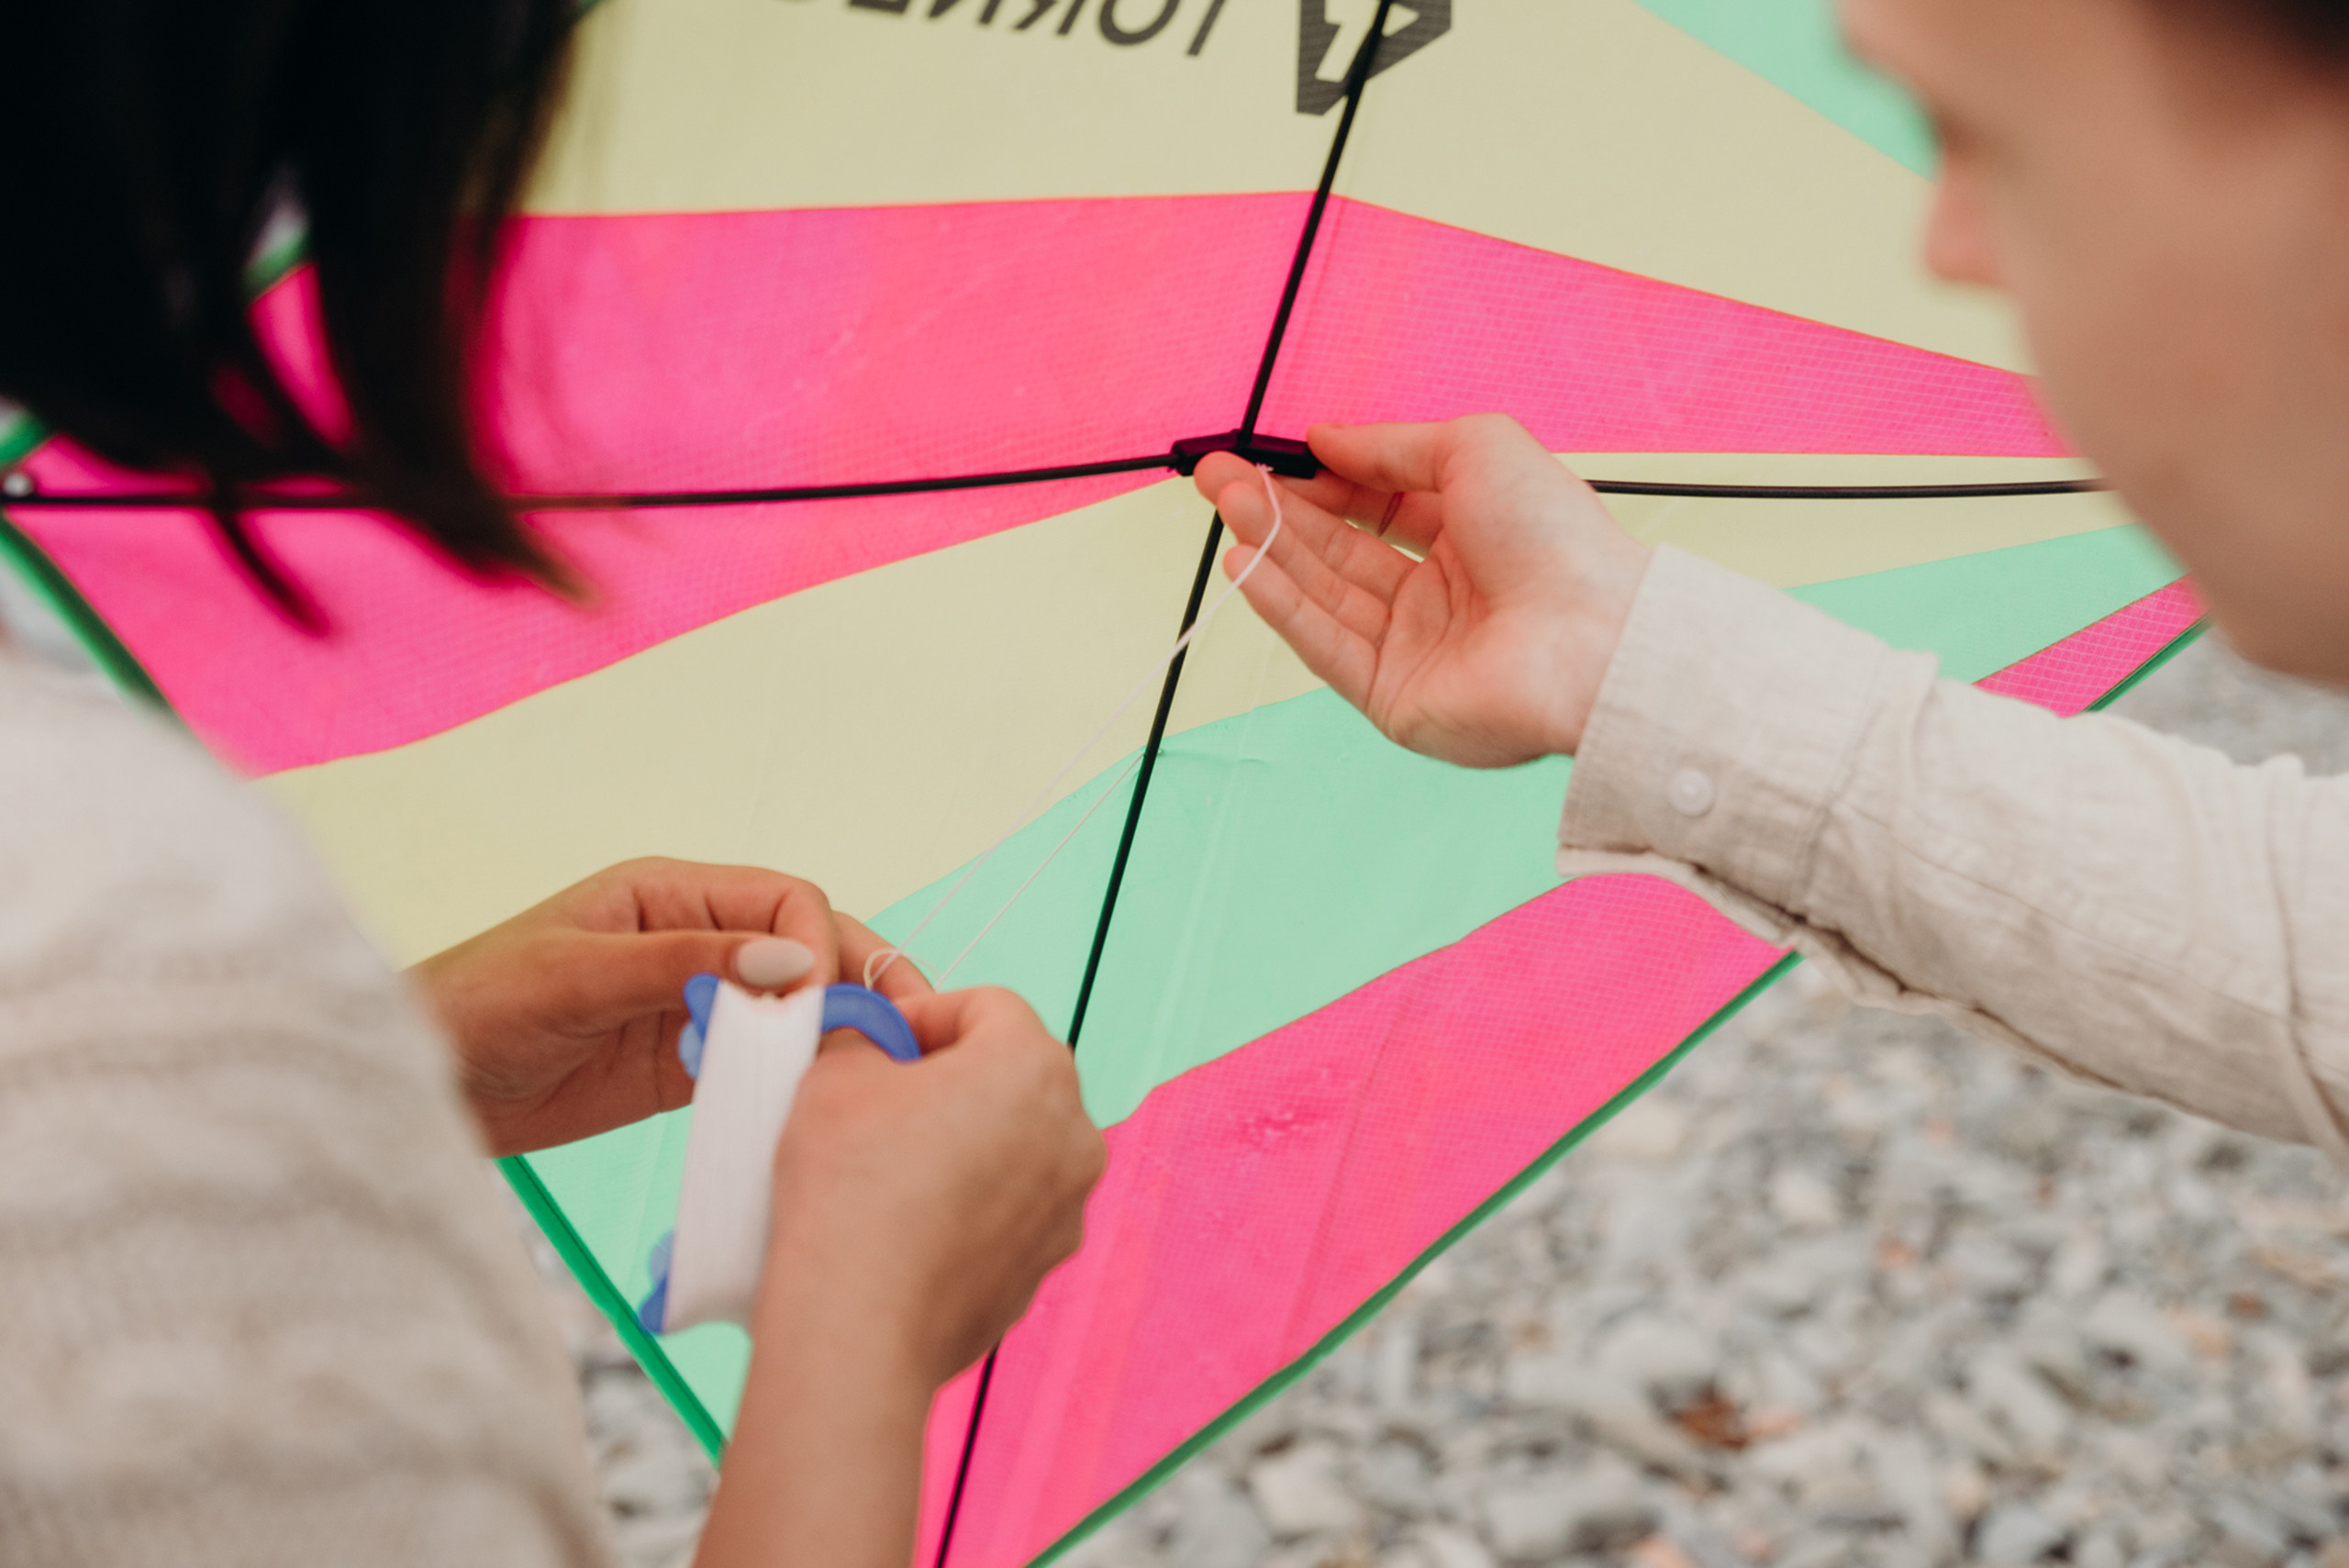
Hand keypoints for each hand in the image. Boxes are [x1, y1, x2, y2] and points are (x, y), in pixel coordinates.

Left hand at [411, 857, 929, 1156]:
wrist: (414, 1086)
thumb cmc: (474, 1005)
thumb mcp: (576, 973)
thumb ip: (684, 965)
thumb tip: (792, 966)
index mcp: (671, 894)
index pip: (783, 900)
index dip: (817, 944)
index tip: (822, 1004)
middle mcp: (696, 942)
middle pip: (807, 950)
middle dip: (858, 983)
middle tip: (905, 1035)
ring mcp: (695, 1007)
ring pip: (795, 1012)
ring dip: (835, 1037)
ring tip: (878, 1079)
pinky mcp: (684, 1069)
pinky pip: (759, 1068)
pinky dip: (793, 1083)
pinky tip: (815, 1109)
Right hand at [695, 988, 1103, 1567]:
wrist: (858, 1325)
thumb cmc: (849, 1185)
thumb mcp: (834, 1074)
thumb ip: (864, 1039)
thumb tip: (871, 1043)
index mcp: (1035, 1065)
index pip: (986, 1005)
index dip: (923, 1014)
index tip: (876, 1042)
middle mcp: (1075, 1132)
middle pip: (1012, 1075)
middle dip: (950, 1077)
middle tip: (880, 1097)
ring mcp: (1068, 1207)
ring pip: (1015, 1145)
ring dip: (965, 1141)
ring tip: (891, 1164)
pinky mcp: (1045, 1266)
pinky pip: (1009, 1210)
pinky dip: (970, 1204)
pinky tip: (909, 1223)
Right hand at [1193, 414, 1651, 764]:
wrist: (1588, 636)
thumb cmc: (1554, 537)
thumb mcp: (1474, 448)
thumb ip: (1390, 446)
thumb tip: (1324, 438)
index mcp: (1471, 538)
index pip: (1376, 508)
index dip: (1321, 481)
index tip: (1268, 457)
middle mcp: (1441, 596)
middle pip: (1338, 550)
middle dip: (1276, 510)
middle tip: (1217, 477)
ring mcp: (1414, 650)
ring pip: (1323, 593)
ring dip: (1269, 547)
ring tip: (1224, 503)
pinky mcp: (1393, 698)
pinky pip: (1324, 645)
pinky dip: (1279, 604)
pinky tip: (1242, 562)